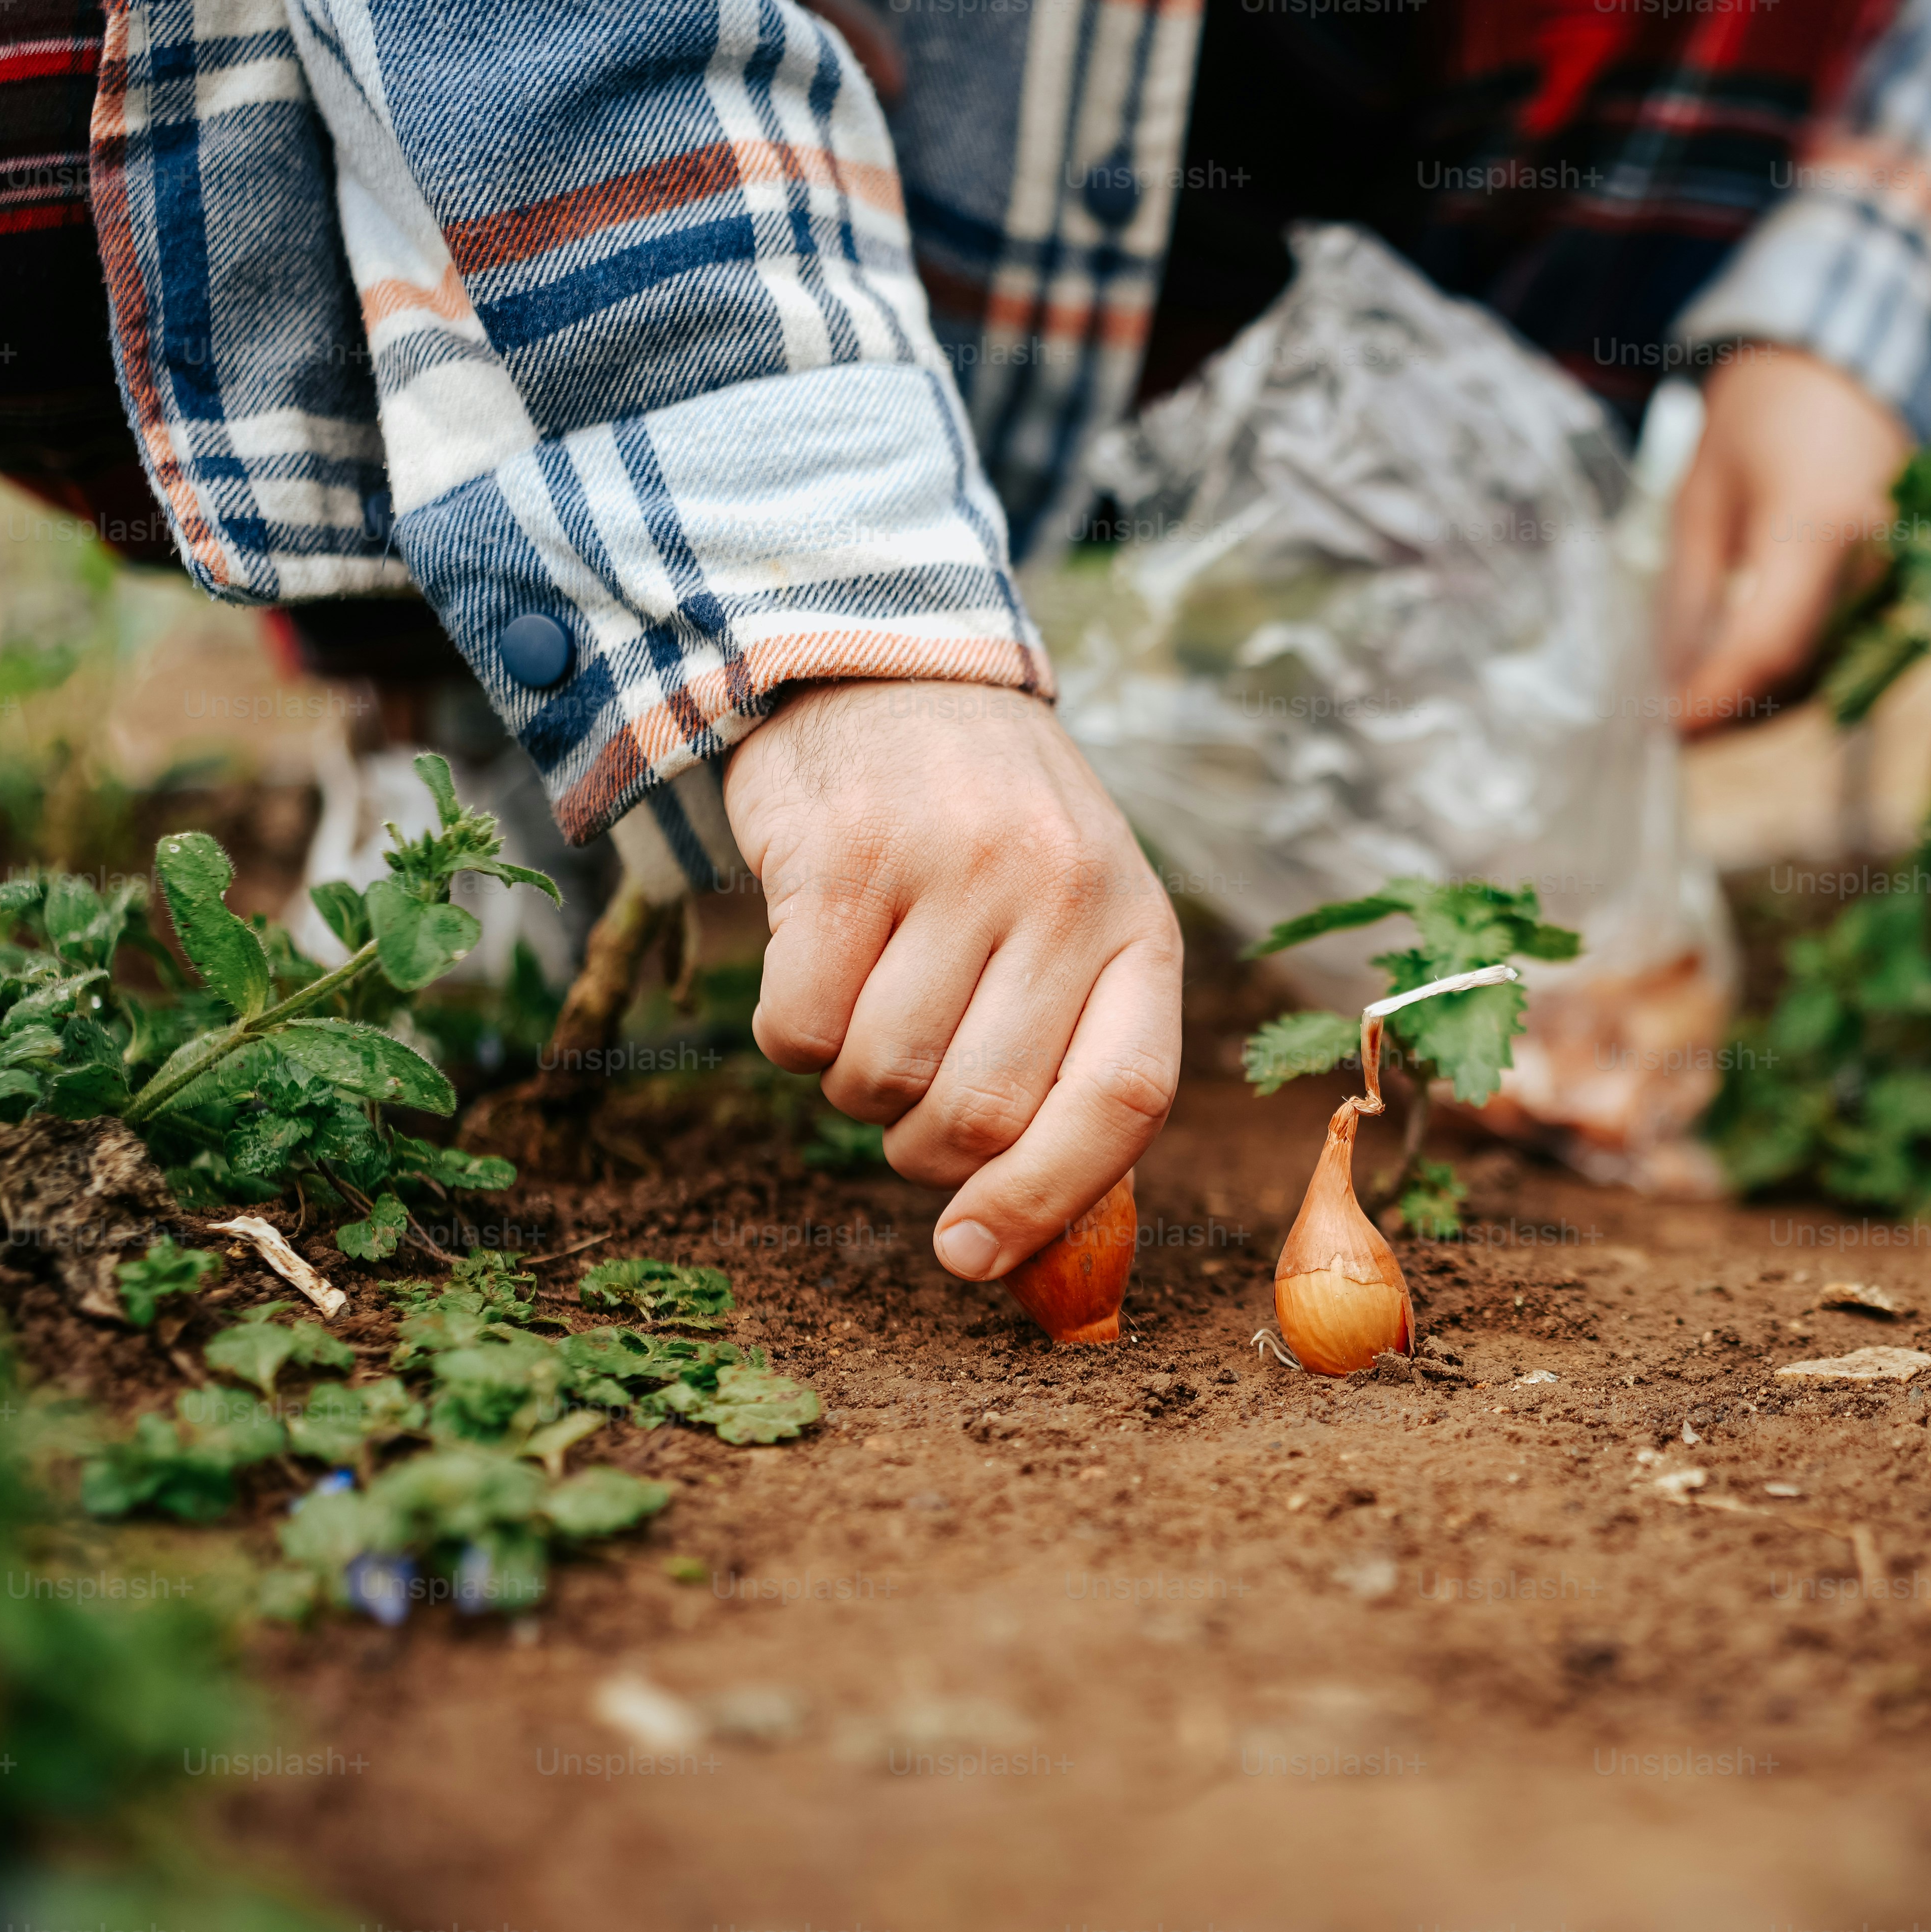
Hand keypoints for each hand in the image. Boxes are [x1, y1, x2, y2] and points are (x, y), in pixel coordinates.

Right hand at [723, 681, 1182, 1281]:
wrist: (891, 674)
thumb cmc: (989, 843)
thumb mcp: (1070, 926)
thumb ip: (1065, 1063)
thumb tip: (1007, 1248)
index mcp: (1138, 927)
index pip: (1123, 1099)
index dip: (1050, 1198)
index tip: (973, 1258)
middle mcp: (1061, 890)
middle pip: (984, 1110)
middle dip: (926, 1147)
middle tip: (907, 1102)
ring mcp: (955, 864)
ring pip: (881, 1079)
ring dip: (853, 1085)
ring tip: (870, 1007)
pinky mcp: (844, 853)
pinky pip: (798, 1027)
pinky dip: (792, 1036)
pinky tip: (814, 967)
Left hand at [1660, 343, 1913, 736]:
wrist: (1849, 366)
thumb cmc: (1763, 415)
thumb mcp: (1701, 495)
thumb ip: (1688, 595)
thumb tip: (1669, 686)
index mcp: (1815, 524)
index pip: (1766, 646)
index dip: (1714, 700)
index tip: (1663, 730)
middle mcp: (1872, 563)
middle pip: (1800, 676)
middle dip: (1732, 717)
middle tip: (1667, 730)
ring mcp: (1897, 580)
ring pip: (1826, 678)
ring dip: (1762, 707)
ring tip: (1697, 710)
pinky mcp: (1902, 590)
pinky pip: (1847, 656)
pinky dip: (1795, 680)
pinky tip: (1746, 681)